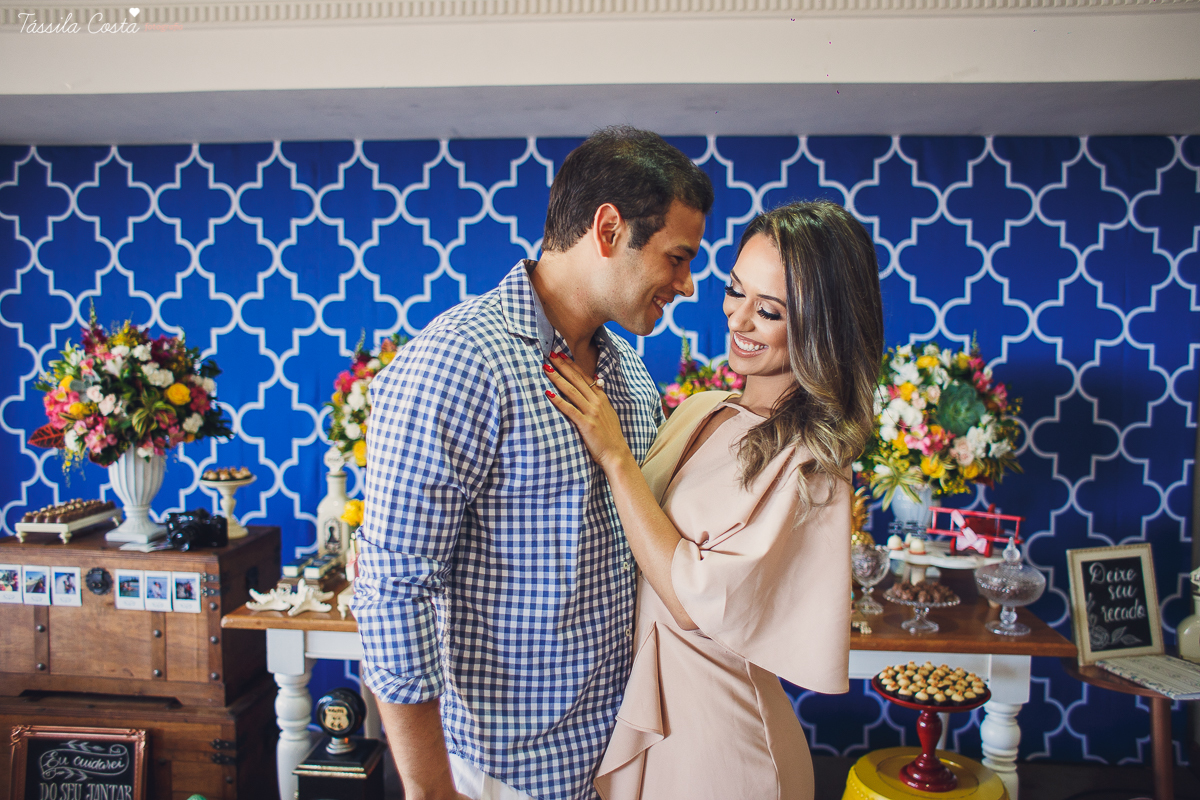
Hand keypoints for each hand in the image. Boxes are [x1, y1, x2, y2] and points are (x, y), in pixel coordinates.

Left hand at [543, 354, 634, 472]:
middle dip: (562, 366)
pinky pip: (570, 409)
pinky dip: (559, 401)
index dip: (572, 365)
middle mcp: (596, 402)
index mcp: (601, 398)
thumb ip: (601, 397)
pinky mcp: (586, 424)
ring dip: (558, 378)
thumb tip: (596, 382)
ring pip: (571, 391)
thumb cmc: (610, 436)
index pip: (585, 377)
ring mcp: (591, 413)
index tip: (561, 355)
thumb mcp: (609, 412)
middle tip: (550, 354)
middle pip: (576, 380)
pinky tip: (548, 393)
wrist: (617, 454)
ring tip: (546, 368)